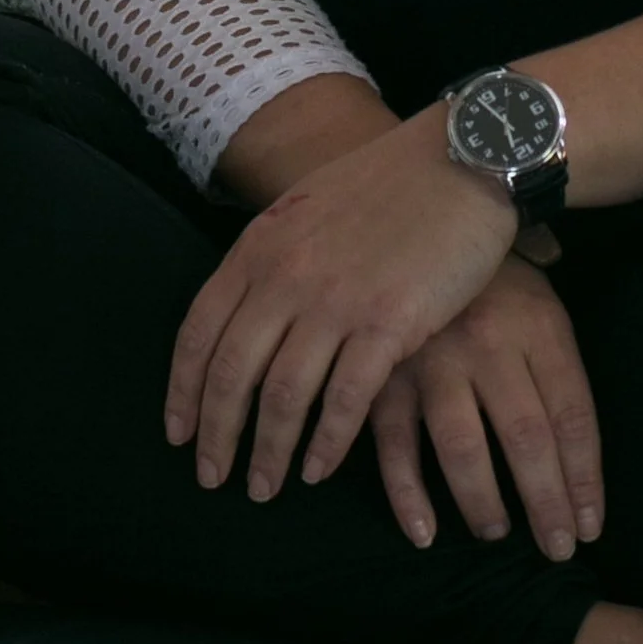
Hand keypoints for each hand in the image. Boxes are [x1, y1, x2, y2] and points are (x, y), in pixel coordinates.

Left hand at [165, 109, 517, 502]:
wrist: (462, 156)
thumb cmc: (392, 179)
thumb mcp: (310, 205)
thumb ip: (275, 256)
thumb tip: (253, 305)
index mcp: (260, 247)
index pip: (199, 333)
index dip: (183, 392)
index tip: (180, 434)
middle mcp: (286, 277)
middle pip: (231, 374)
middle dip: (217, 435)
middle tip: (213, 478)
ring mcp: (336, 302)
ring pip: (283, 396)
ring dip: (268, 451)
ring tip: (264, 487)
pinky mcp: (389, 323)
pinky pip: (344, 400)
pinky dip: (326, 443)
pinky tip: (318, 469)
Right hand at [371, 254, 602, 561]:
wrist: (426, 209)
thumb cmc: (495, 274)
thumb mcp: (543, 300)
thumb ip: (562, 366)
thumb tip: (580, 451)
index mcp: (538, 327)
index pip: (573, 416)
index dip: (585, 478)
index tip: (591, 525)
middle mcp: (490, 345)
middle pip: (527, 438)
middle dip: (546, 503)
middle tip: (556, 549)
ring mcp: (433, 360)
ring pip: (462, 447)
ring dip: (483, 502)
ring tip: (498, 533)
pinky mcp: (385, 373)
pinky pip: (393, 444)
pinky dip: (406, 494)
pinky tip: (424, 532)